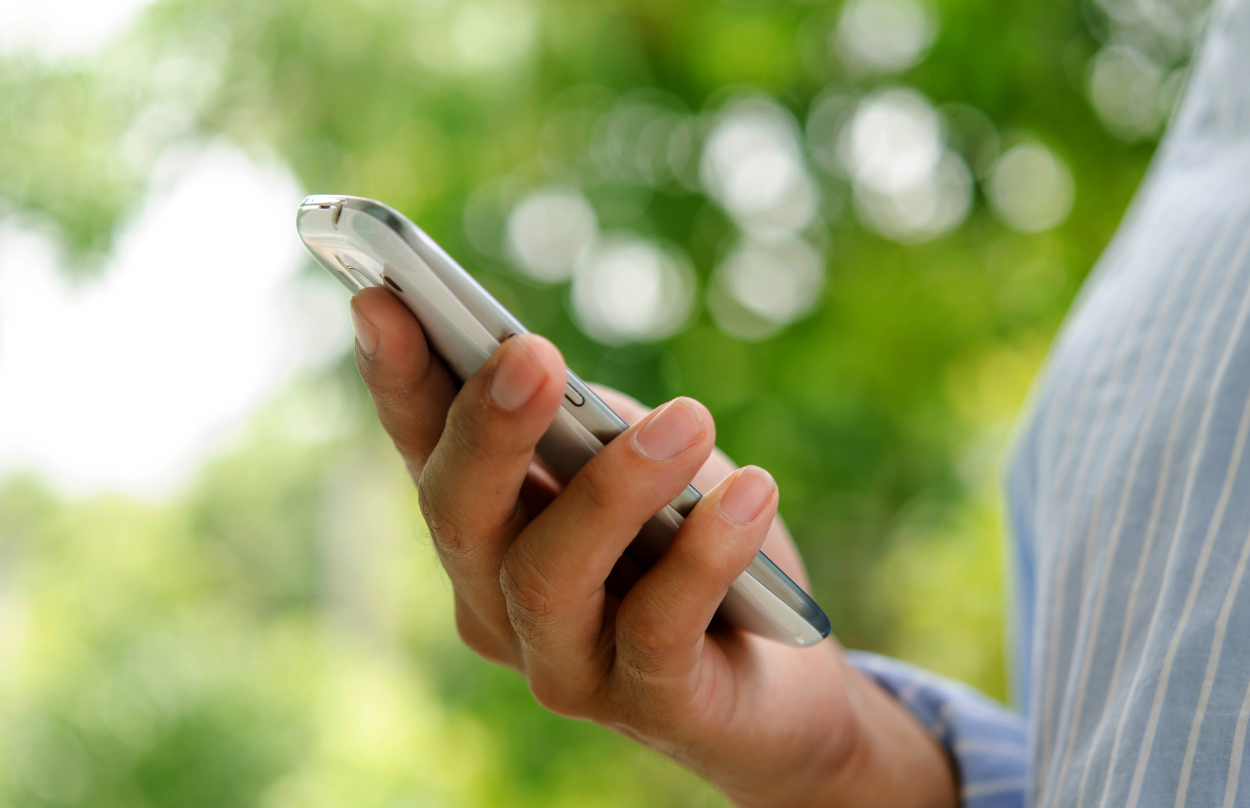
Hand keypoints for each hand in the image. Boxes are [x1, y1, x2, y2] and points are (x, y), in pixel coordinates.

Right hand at [348, 287, 956, 807]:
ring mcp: (564, 664)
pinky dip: (706, 553)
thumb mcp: (646, 468)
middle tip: (532, 355)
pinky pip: (659, 628)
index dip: (398, 380)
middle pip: (459, 517)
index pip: (426, 450)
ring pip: (548, 576)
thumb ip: (592, 430)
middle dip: (489, 431)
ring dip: (614, 489)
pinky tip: (751, 490)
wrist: (779, 679)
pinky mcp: (650, 709)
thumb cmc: (696, 549)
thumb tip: (564, 389)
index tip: (380, 301)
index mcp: (489, 528)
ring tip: (687, 417)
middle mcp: (498, 601)